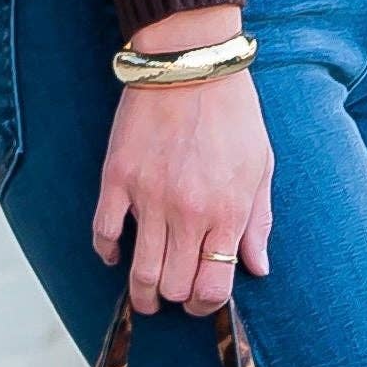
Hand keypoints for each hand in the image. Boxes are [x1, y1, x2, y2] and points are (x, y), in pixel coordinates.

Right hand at [92, 6, 273, 317]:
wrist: (190, 62)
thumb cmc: (232, 113)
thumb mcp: (261, 165)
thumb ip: (259, 221)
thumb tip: (258, 268)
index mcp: (227, 212)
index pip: (212, 288)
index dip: (205, 305)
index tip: (199, 300)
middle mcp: (188, 213)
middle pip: (174, 287)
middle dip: (174, 301)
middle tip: (172, 295)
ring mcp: (150, 197)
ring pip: (140, 273)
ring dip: (141, 294)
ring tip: (144, 295)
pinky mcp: (118, 179)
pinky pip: (105, 233)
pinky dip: (108, 252)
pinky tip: (116, 253)